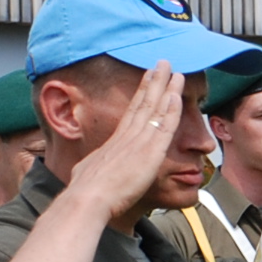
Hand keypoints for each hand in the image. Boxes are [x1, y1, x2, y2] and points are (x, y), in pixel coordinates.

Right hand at [70, 60, 189, 222]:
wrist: (88, 198)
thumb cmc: (85, 192)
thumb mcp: (86, 174)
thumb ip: (92, 169)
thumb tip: (84, 173)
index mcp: (115, 142)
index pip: (131, 113)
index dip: (141, 94)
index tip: (148, 79)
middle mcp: (127, 137)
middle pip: (144, 103)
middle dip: (154, 82)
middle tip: (162, 64)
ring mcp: (139, 143)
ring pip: (156, 109)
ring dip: (166, 89)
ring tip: (174, 71)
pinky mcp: (150, 153)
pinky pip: (163, 127)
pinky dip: (171, 110)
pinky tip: (176, 95)